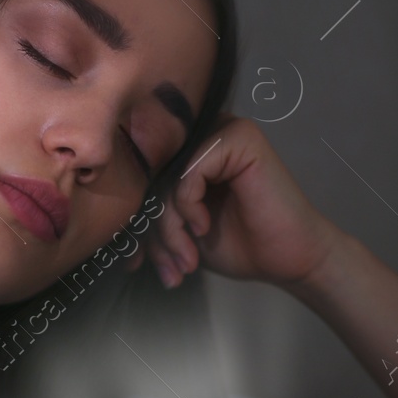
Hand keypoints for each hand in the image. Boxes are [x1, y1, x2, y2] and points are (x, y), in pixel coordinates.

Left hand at [132, 114, 341, 290]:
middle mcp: (205, 134)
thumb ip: (151, 213)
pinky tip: (204, 226)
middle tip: (169, 266)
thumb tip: (107, 216)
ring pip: (168, 176)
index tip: (137, 261)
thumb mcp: (182, 230)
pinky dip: (188, 205)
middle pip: (153, 176)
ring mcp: (224, 131)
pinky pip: (189, 170)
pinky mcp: (240, 139)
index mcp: (190, 151)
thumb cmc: (242, 244)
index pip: (144, 177)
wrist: (290, 258)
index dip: (137, 220)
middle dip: (153, 230)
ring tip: (186, 257)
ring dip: (169, 225)